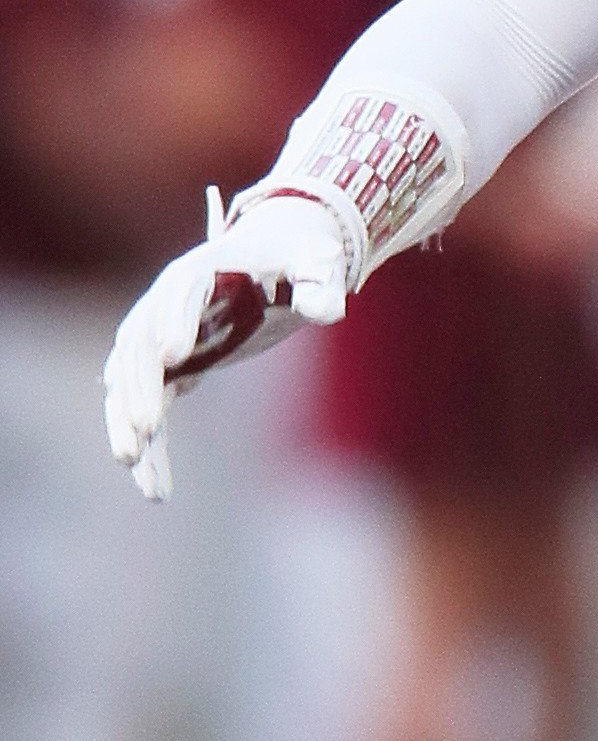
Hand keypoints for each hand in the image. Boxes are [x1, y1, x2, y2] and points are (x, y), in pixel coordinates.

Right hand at [102, 190, 349, 500]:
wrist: (280, 253)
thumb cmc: (301, 255)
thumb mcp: (319, 262)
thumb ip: (322, 284)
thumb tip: (328, 311)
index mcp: (201, 269)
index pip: (178, 291)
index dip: (174, 319)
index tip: (175, 354)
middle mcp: (167, 302)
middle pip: (140, 343)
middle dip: (140, 384)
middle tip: (147, 427)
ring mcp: (162, 337)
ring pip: (130, 381)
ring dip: (127, 420)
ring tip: (132, 462)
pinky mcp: (174, 367)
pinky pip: (149, 407)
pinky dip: (148, 444)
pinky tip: (155, 487)